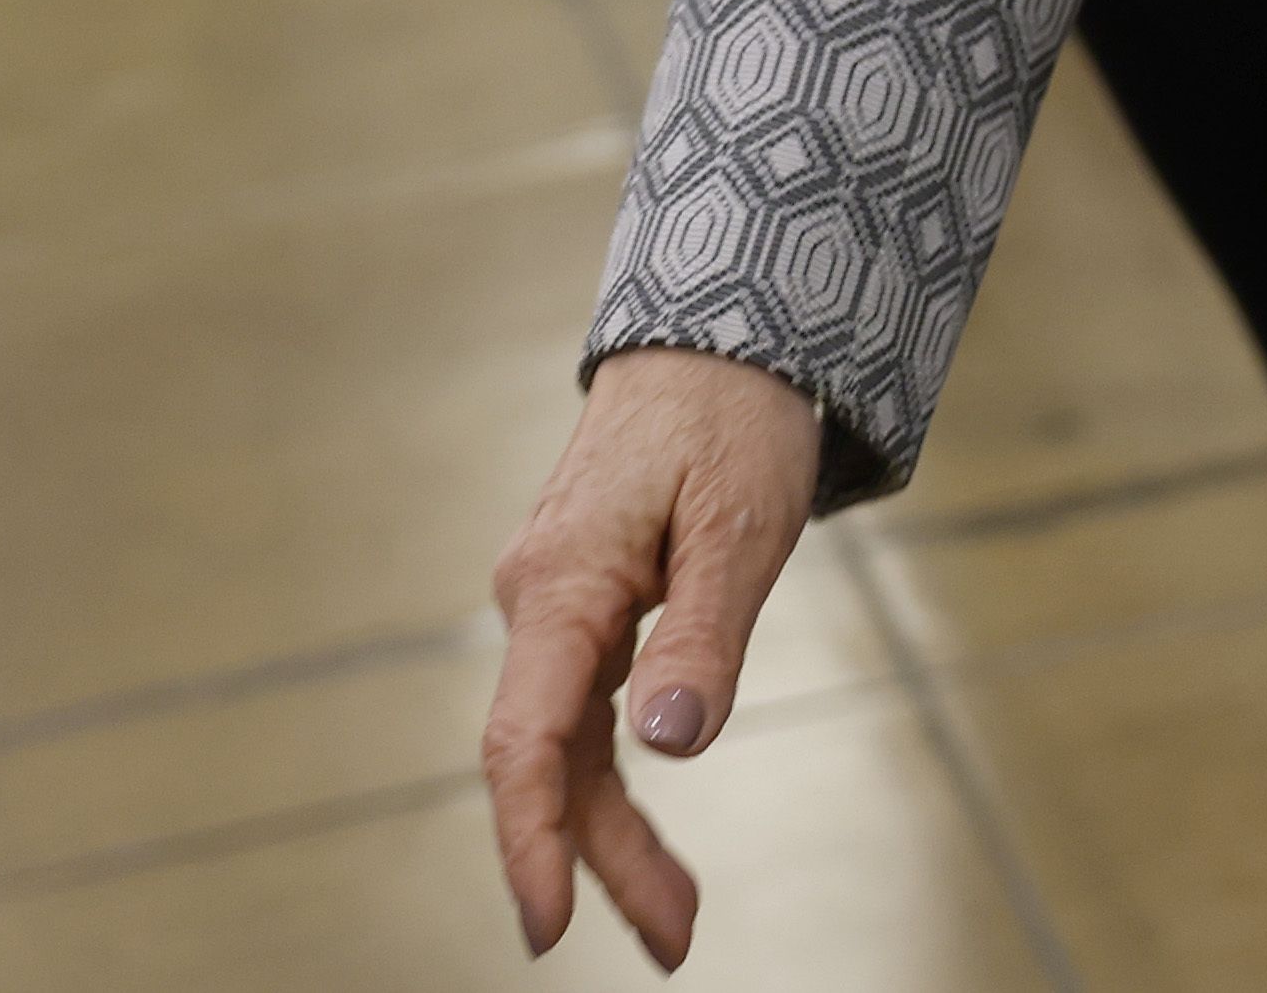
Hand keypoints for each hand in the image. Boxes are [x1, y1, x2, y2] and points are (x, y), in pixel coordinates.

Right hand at [484, 347, 826, 967]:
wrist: (720, 333)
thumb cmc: (734, 418)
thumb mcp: (741, 526)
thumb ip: (704, 636)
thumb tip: (670, 744)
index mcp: (564, 585)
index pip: (525, 741)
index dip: (529, 840)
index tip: (546, 925)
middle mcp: (541, 600)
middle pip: (551, 761)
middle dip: (601, 860)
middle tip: (675, 943)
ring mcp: (559, 602)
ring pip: (569, 743)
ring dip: (612, 832)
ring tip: (677, 918)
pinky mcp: (587, 600)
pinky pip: (585, 708)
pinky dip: (614, 774)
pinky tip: (642, 827)